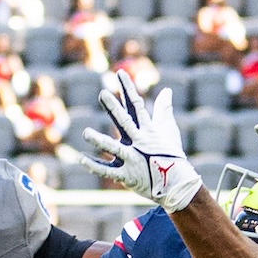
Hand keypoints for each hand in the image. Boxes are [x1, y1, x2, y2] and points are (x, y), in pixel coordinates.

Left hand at [77, 73, 202, 213]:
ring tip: (85, 133)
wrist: (176, 183)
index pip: (137, 105)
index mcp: (147, 129)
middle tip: (103, 94)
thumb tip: (167, 90)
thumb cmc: (171, 155)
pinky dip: (95, 166)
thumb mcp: (168, 129)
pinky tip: (81, 159)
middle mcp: (139, 142)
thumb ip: (164, 109)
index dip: (128, 89)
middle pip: (125, 122)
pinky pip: (108, 171)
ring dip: (100, 141)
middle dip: (114, 108)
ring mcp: (133, 159)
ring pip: (114, 148)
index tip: (119, 74)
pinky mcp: (127, 175)